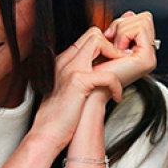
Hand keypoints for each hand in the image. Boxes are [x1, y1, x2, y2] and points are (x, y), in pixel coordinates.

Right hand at [27, 27, 123, 151]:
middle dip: (112, 46)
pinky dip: (116, 85)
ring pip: (99, 42)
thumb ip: (83, 77)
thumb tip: (103, 73)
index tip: (115, 64)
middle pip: (94, 34)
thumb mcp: (71, 91)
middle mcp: (65, 60)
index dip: (106, 46)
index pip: (88, 38)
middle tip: (121, 67)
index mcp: (63, 61)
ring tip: (119, 77)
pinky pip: (107, 74)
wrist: (47, 134)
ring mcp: (70, 68)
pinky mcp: (78, 82)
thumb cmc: (61, 117)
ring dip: (115, 57)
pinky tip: (116, 97)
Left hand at [97, 11, 157, 85]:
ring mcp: (149, 57)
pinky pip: (139, 29)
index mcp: (141, 49)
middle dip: (123, 25)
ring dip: (123, 30)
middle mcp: (148, 53)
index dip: (123, 23)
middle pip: (145, 18)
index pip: (142, 20)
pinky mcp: (147, 59)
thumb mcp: (109, 40)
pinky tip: (117, 49)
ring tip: (115, 47)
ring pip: (144, 21)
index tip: (110, 36)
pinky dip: (124, 35)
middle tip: (112, 41)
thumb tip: (130, 13)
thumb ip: (121, 27)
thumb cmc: (96, 67)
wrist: (92, 85)